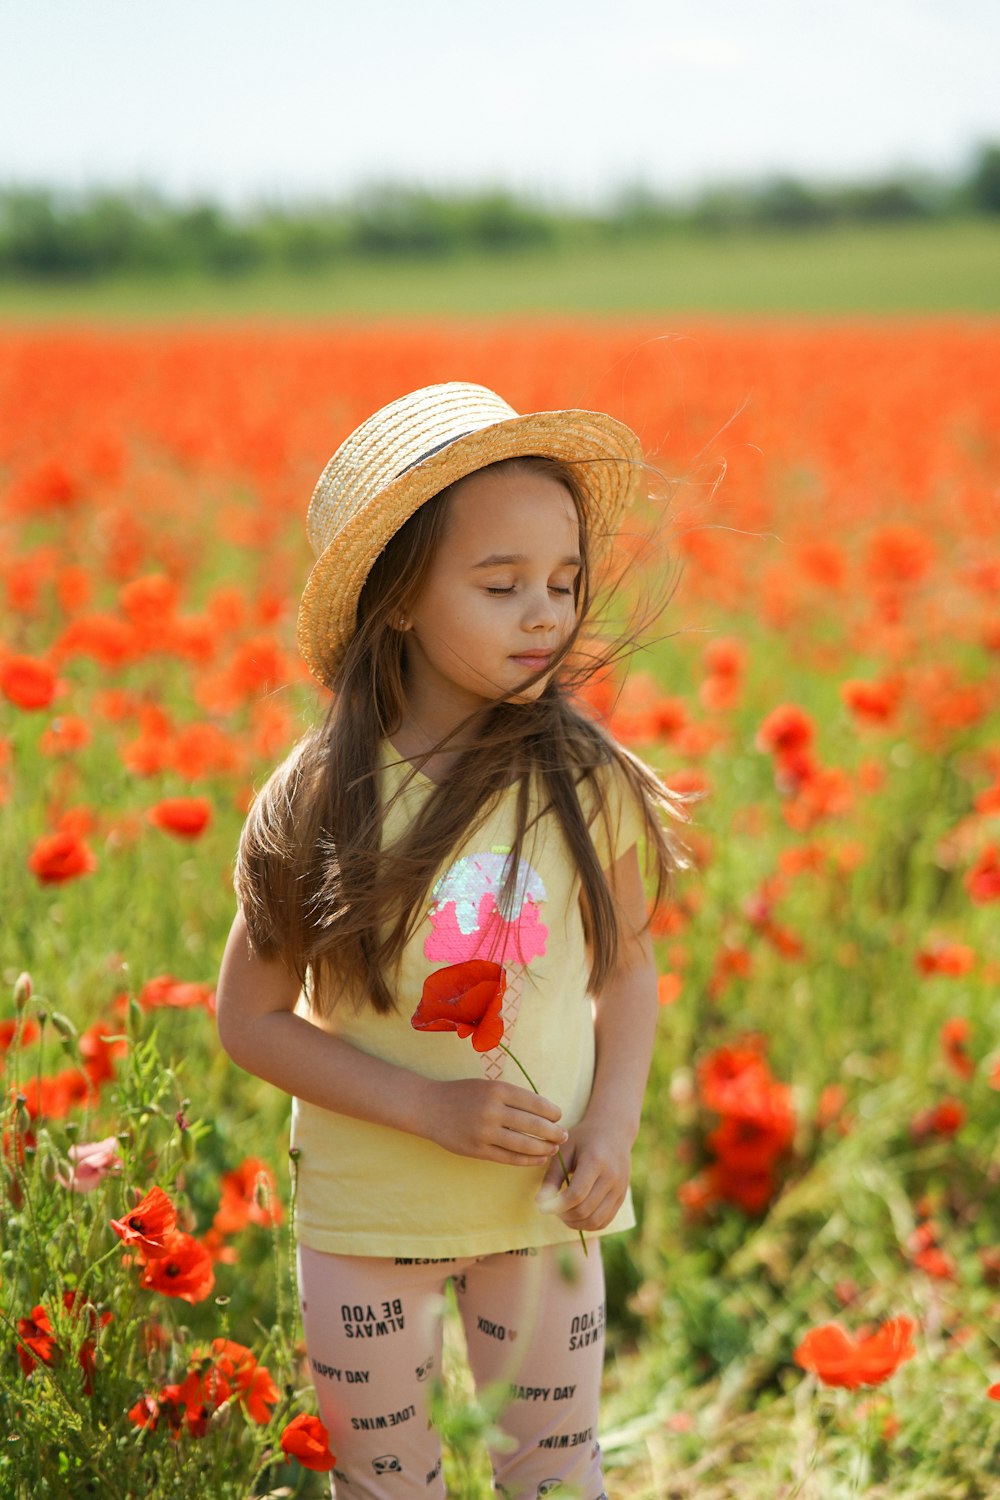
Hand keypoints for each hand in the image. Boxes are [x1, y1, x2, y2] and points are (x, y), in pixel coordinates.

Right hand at [425, 1078, 567, 1166]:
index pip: (535, 1103)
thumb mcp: (488, 1086)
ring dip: (544, 1148)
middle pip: (533, 1125)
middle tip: (564, 1135)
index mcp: (497, 1090)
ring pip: (524, 1144)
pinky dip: (527, 1160)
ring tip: (554, 1149)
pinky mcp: (477, 1150)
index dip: (552, 1112)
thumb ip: (513, 1097)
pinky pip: (509, 1158)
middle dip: (554, 1132)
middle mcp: (492, 1110)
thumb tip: (545, 1112)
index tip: (559, 1116)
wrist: (430, 1107)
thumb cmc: (463, 1094)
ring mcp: (484, 1132)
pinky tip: (539, 1158)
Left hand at [535, 1116, 631, 1231]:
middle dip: (564, 1215)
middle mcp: (612, 1177)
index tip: (542, 1206)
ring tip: (563, 1214)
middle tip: (551, 1209)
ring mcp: (619, 1189)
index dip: (556, 1206)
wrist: (613, 1130)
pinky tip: (576, 1216)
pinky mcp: (622, 1197)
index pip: (575, 1195)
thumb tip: (540, 1202)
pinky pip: (604, 1221)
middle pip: (585, 1210)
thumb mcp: (565, 1150)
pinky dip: (588, 1224)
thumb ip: (553, 1176)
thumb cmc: (584, 1138)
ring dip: (575, 1224)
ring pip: (595, 1220)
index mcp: (596, 1161)